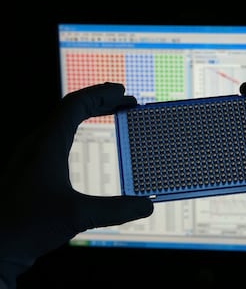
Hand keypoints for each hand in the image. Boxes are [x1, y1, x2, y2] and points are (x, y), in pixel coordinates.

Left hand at [0, 83, 153, 286]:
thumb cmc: (24, 227)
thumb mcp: (77, 216)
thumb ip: (115, 210)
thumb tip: (146, 205)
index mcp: (46, 144)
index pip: (75, 104)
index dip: (101, 94)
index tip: (123, 92)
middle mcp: (37, 145)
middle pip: (71, 109)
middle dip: (100, 102)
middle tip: (125, 101)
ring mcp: (33, 157)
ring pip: (63, 123)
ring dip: (89, 115)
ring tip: (111, 114)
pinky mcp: (32, 171)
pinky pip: (59, 139)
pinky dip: (79, 132)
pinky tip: (87, 143)